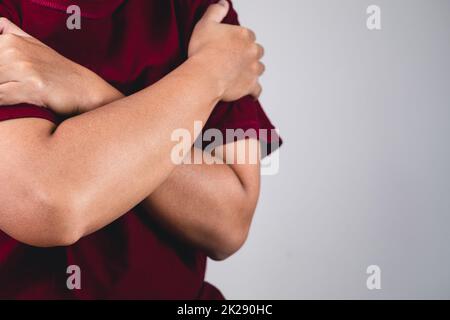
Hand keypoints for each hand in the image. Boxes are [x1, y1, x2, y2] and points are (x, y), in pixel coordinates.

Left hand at [0, 18, 120, 113]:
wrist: (84, 89)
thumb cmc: (58, 71)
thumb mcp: (34, 45)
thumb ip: (12, 32)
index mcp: (11, 40)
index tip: (6, 78)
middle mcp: (15, 50)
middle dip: (0, 81)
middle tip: (12, 86)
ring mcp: (24, 67)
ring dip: (1, 91)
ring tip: (16, 94)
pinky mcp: (32, 87)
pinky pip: (1, 97)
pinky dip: (3, 103)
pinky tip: (15, 104)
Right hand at [188, 0, 264, 100]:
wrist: (205, 75)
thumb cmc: (203, 51)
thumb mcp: (205, 24)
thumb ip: (216, 11)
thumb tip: (224, 3)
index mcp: (244, 35)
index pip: (248, 35)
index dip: (240, 41)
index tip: (231, 46)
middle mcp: (252, 51)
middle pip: (257, 51)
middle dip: (249, 54)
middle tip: (237, 59)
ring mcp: (253, 69)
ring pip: (259, 69)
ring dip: (253, 70)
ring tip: (242, 74)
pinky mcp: (251, 85)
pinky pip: (257, 90)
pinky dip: (254, 91)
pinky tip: (250, 93)